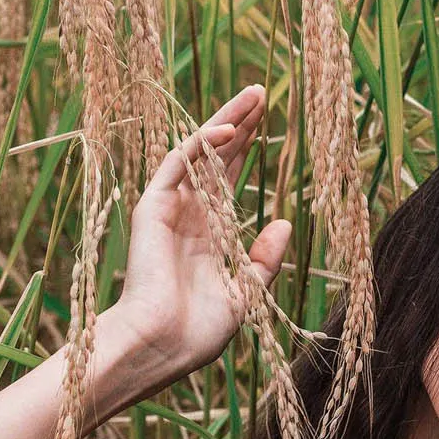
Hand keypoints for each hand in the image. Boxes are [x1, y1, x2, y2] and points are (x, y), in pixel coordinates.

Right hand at [111, 85, 291, 380]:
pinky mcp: (153, 207)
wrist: (165, 345)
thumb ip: (263, 259)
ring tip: (252, 97)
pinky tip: (228, 130)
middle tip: (260, 93)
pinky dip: (201, 145)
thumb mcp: (245, 292)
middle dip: (238, 124)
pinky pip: (178, 165)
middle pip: (214, 157)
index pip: (227, 178)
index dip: (246, 149)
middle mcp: (187, 215)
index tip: (269, 123)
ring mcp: (169, 208)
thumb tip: (285, 222)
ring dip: (224, 122)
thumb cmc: (199, 330)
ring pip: (197, 152)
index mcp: (207, 233)